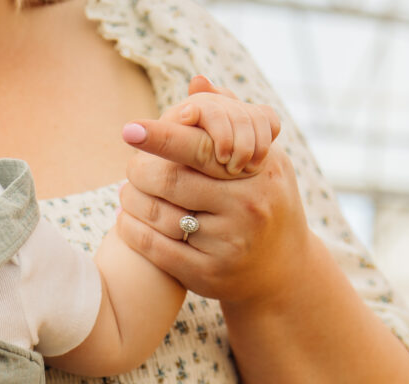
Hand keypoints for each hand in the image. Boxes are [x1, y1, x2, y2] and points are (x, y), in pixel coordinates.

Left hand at [118, 76, 309, 305]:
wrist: (283, 270)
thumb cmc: (265, 203)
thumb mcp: (262, 161)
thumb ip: (231, 121)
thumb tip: (196, 83)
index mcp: (258, 172)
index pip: (202, 148)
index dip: (162, 137)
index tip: (130, 129)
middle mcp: (247, 206)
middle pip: (173, 180)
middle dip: (141, 170)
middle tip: (131, 166)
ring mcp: (229, 243)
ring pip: (161, 215)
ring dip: (132, 201)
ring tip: (127, 193)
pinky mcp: (209, 274)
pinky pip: (158, 249)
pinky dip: (133, 232)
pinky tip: (125, 220)